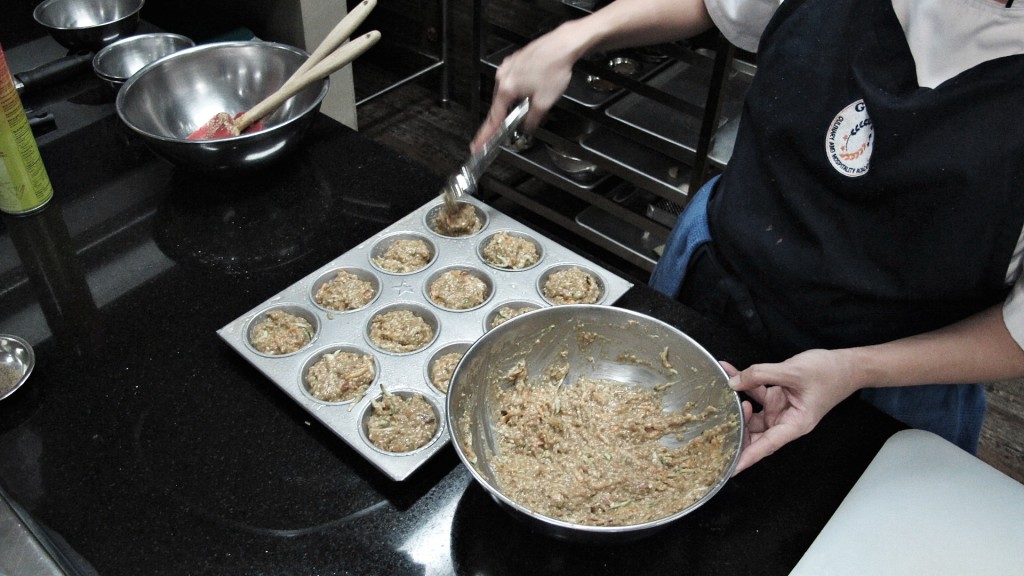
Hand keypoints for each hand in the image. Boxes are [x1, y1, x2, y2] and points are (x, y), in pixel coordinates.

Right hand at [470, 24, 582, 151]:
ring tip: (534, 99)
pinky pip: (513, 80)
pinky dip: (520, 88)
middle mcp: (503, 76)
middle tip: (512, 125)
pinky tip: (534, 88)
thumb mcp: (544, 102)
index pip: (493, 118)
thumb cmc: (554, 68)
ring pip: (507, 92)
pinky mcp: (516, 60)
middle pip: (499, 104)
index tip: (478, 144)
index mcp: (506, 88)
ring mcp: (508, 66)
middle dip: (507, 115)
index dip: (485, 135)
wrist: (562, 45)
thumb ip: (532, 120)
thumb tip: (528, 126)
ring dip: (516, 101)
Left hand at [722, 349, 860, 473]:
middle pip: (756, 433)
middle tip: (715, 424)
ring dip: (736, 403)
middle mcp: (786, 420)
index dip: (748, 456)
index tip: (731, 468)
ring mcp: (781, 409)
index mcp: (796, 424)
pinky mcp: (778, 396)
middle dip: (735, 428)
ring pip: (752, 414)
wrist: (846, 364)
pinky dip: (744, 383)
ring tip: (721, 389)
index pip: (767, 445)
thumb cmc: (830, 373)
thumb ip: (762, 374)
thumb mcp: (793, 371)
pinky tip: (730, 372)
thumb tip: (736, 381)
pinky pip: (756, 392)